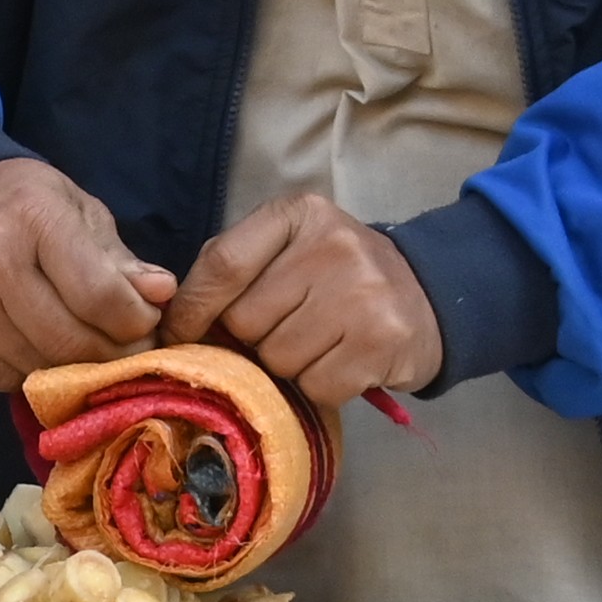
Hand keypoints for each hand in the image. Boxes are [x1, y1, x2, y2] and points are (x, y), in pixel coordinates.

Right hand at [0, 158, 172, 389]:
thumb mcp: (79, 211)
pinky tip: (38, 346)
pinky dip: (30, 371)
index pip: (99, 296)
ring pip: (37, 366)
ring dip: (72, 366)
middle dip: (111, 354)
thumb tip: (161, 295)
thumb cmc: (23, 203)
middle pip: (68, 341)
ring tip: (84, 346)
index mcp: (32, 219)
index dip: (135, 322)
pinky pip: (2, 378)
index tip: (146, 322)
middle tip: (126, 348)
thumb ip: (120, 259)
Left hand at [167, 195, 445, 407]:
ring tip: (319, 344)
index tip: (179, 335)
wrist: (428, 295)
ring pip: (277, 359)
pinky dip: (320, 386)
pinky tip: (342, 362)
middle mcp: (332, 247)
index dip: (193, 309)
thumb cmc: (338, 275)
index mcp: (298, 215)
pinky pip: (315, 386)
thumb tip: (173, 321)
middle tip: (286, 330)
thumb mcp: (290, 248)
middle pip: (246, 321)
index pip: (224, 264)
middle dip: (253, 339)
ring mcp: (361, 294)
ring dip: (288, 366)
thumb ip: (236, 269)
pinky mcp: (382, 341)